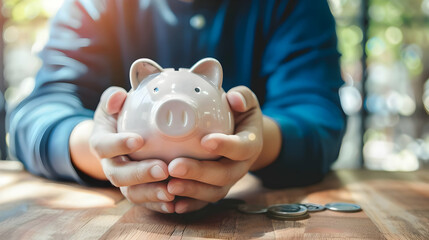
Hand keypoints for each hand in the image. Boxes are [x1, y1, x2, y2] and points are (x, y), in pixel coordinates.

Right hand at [90, 87, 175, 212]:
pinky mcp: (138, 192)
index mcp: (101, 143)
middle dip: (140, 174)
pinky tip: (175, 204)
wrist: (121, 138)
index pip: (103, 146)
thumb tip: (118, 97)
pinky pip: (146, 203)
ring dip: (151, 194)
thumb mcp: (112, 105)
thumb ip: (113, 99)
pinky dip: (159, 205)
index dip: (118, 145)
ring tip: (171, 192)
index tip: (138, 140)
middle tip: (162, 169)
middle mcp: (110, 166)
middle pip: (118, 175)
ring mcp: (124, 182)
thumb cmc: (120, 117)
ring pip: (132, 193)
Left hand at [166, 86, 262, 212]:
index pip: (242, 147)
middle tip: (175, 166)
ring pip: (214, 192)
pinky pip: (204, 202)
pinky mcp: (215, 189)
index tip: (205, 141)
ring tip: (169, 186)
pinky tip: (172, 205)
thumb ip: (242, 97)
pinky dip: (190, 204)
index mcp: (250, 143)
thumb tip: (234, 98)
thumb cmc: (240, 115)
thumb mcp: (246, 102)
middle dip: (200, 173)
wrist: (242, 137)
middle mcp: (241, 166)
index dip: (226, 146)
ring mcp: (228, 181)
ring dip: (191, 190)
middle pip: (224, 175)